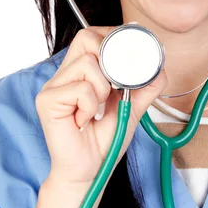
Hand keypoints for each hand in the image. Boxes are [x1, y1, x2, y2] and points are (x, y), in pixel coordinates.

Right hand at [35, 26, 167, 187]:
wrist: (88, 172)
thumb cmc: (104, 140)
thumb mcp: (132, 108)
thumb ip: (145, 87)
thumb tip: (160, 68)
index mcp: (80, 71)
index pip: (92, 34)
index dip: (112, 37)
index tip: (128, 56)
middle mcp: (64, 74)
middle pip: (85, 37)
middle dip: (110, 56)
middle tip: (116, 83)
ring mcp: (53, 86)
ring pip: (87, 62)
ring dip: (103, 88)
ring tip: (98, 109)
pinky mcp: (47, 101)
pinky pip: (80, 88)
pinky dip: (91, 105)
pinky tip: (85, 120)